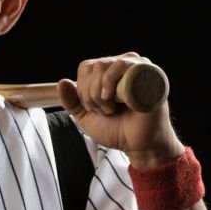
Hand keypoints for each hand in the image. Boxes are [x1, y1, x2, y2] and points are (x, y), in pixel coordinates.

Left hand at [57, 52, 183, 167]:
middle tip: (106, 111)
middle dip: (91, 95)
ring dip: (100, 94)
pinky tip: (122, 102)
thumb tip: (62, 82)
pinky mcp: (148, 72)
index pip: (85, 67)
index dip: (83, 90)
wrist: (139, 145)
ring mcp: (137, 67)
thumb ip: (72, 100)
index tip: (95, 109)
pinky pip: (122, 66)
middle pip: (92, 67)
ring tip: (113, 109)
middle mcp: (123, 64)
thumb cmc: (117, 130)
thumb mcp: (86, 116)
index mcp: (109, 72)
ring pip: (102, 66)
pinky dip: (113, 87)